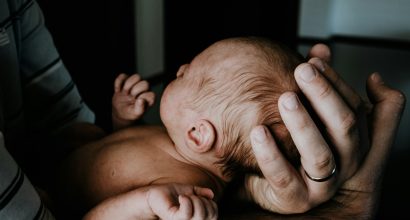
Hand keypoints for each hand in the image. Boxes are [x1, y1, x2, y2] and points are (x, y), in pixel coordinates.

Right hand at [112, 73, 154, 129]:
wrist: (119, 111)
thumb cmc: (130, 113)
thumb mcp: (135, 114)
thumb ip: (140, 109)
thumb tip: (141, 100)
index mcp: (148, 98)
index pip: (151, 94)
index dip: (143, 97)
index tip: (136, 102)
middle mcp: (144, 90)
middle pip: (145, 83)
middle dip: (136, 90)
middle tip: (130, 97)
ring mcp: (135, 84)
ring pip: (137, 77)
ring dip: (129, 84)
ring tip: (125, 93)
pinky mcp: (126, 81)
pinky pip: (123, 76)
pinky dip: (118, 83)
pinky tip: (118, 90)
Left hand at [147, 183, 217, 219]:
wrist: (154, 195)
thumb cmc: (171, 194)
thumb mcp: (190, 191)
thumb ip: (201, 194)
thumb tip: (211, 195)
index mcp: (197, 219)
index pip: (214, 215)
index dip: (211, 203)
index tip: (199, 196)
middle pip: (211, 216)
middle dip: (204, 201)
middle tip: (191, 196)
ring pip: (200, 215)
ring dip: (196, 200)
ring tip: (185, 197)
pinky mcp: (174, 219)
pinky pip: (187, 214)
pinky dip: (187, 202)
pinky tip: (181, 197)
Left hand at [245, 44, 405, 215]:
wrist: (270, 184)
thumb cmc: (294, 145)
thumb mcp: (310, 114)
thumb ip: (317, 84)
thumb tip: (320, 48)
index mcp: (353, 140)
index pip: (354, 106)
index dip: (335, 81)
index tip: (312, 59)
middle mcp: (345, 163)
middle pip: (344, 126)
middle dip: (324, 95)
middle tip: (301, 70)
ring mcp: (323, 184)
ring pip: (319, 154)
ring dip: (303, 123)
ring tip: (285, 98)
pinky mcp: (296, 199)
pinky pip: (283, 177)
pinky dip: (270, 153)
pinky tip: (257, 131)